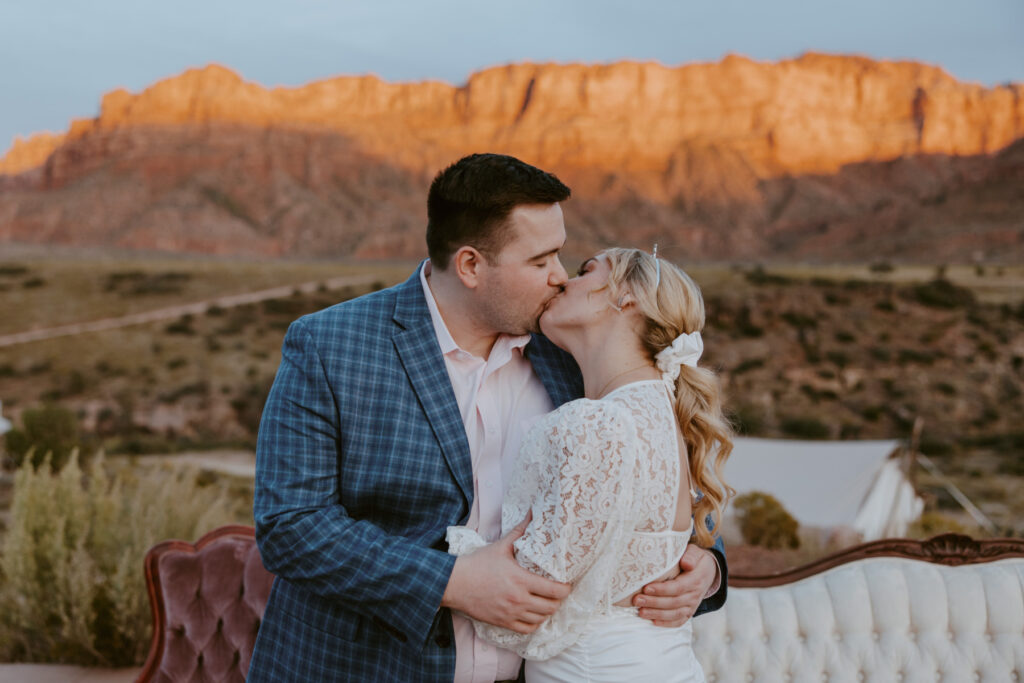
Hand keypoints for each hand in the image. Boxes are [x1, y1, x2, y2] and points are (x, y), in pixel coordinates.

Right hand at [441, 514, 570, 633]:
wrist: (455, 583)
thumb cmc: (478, 563)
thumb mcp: (501, 546)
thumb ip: (520, 531)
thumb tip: (532, 512)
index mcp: (521, 579)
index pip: (554, 590)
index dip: (565, 589)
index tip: (566, 584)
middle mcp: (518, 599)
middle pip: (551, 607)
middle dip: (558, 601)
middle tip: (557, 593)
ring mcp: (511, 613)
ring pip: (540, 619)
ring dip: (547, 612)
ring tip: (547, 602)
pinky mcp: (503, 622)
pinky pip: (527, 630)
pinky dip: (534, 624)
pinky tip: (534, 615)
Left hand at [633, 544, 716, 626]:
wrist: (707, 571)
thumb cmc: (695, 559)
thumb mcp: (695, 552)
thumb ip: (690, 556)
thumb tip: (686, 563)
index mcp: (695, 580)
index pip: (677, 587)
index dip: (662, 590)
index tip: (646, 588)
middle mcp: (694, 595)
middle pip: (673, 602)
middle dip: (654, 602)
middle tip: (637, 600)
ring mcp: (692, 605)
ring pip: (674, 613)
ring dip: (657, 614)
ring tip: (640, 612)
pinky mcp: (689, 612)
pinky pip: (679, 621)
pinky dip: (666, 623)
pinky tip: (653, 622)